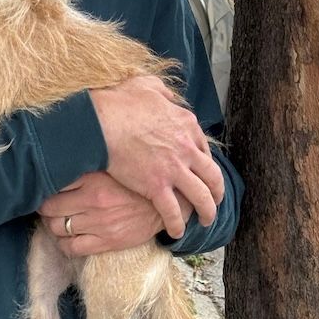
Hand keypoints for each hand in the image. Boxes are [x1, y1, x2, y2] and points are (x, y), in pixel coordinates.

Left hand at [38, 172, 186, 256]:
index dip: (43, 185)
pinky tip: (66, 238)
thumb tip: (62, 153)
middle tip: (46, 205)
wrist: (168, 202)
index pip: (53, 182)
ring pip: (57, 228)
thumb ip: (90, 160)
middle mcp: (94, 200)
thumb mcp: (114, 164)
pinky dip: (63, 244)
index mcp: (94, 177)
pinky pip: (72, 248)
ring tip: (55, 221)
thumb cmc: (137, 180)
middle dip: (44, 208)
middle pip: (49, 207)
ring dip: (51, 226)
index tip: (43, 186)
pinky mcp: (107, 242)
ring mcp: (99, 223)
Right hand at [89, 73, 223, 238]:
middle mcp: (186, 148)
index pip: (204, 149)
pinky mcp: (157, 187)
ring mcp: (174, 169)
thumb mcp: (148, 86)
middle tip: (215, 200)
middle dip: (217, 191)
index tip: (202, 172)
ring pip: (202, 197)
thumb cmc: (120, 103)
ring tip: (205, 220)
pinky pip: (174, 212)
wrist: (102, 123)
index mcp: (186, 124)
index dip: (205, 163)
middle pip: (212, 175)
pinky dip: (177, 225)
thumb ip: (163, 92)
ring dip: (207, 211)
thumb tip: (169, 96)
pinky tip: (176, 232)